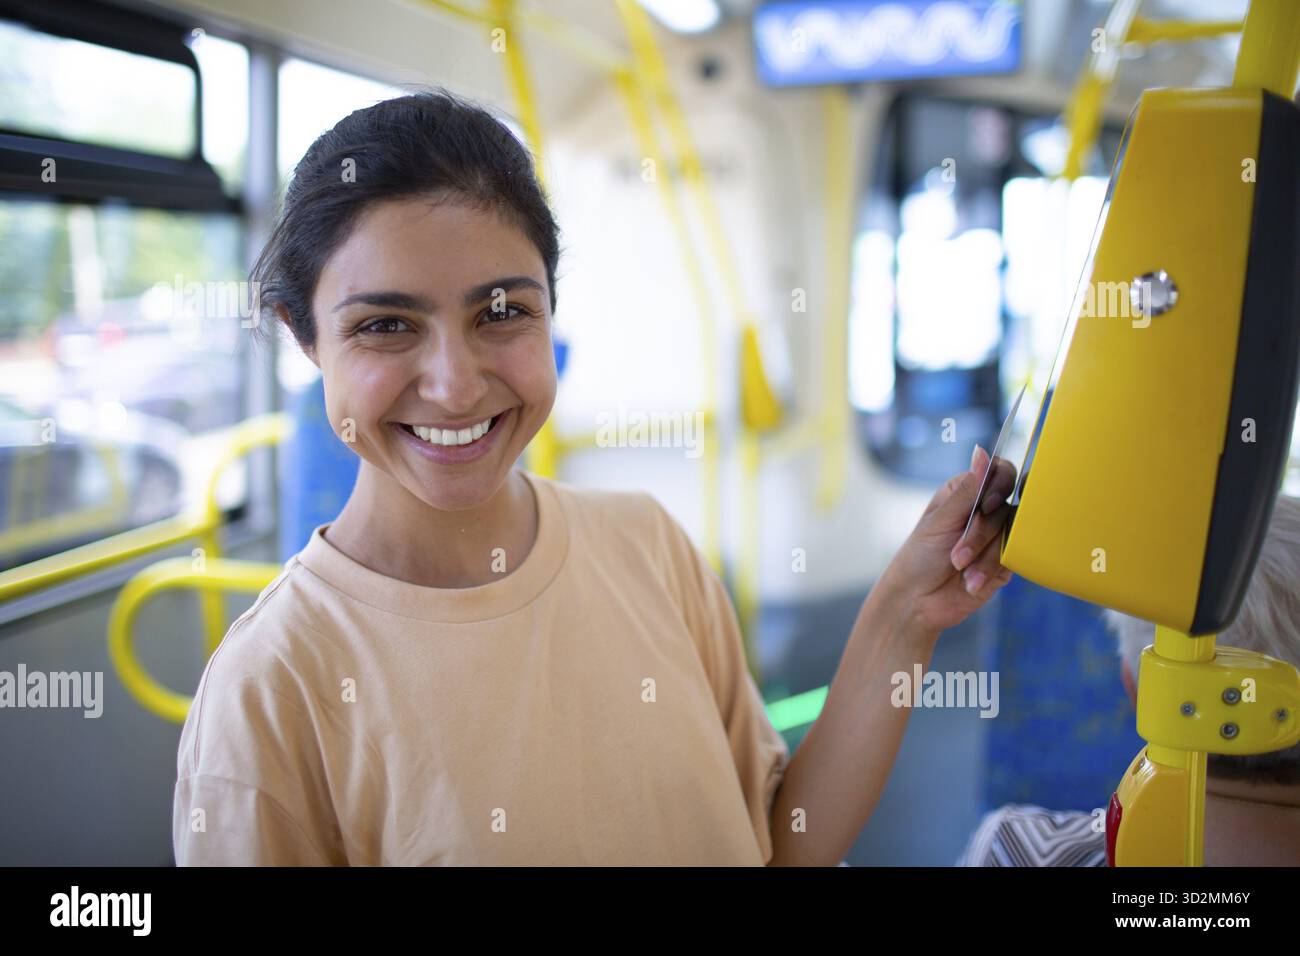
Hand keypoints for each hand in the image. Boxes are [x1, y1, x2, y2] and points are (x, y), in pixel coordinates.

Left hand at [876, 444, 1016, 639]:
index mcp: (966, 491)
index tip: (986, 505)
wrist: (917, 601)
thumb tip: (980, 451)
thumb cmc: (919, 557)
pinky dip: (989, 571)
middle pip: (1005, 507)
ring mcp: (997, 536)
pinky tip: (971, 582)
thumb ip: (966, 490)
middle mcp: (985, 510)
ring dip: (983, 557)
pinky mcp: (1005, 561)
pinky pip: (1013, 558)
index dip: (999, 485)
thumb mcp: (940, 521)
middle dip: (980, 535)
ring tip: (959, 570)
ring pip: (1011, 535)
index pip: (1000, 472)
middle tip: (956, 556)